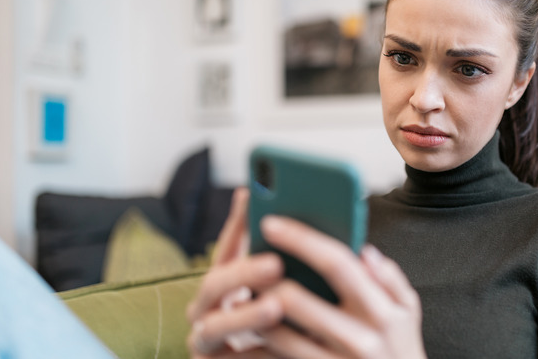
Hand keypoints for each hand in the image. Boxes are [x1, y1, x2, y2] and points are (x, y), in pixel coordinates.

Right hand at [186, 188, 285, 357]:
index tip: (252, 195)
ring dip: (244, 315)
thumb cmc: (288, 324)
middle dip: (244, 272)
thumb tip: (330, 230)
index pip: (229, 246)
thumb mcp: (295, 288)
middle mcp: (210, 306)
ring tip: (275, 306)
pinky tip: (271, 344)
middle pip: (216, 283)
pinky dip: (241, 354)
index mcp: (229, 280)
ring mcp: (206, 338)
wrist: (287, 357)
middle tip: (276, 263)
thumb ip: (299, 262)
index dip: (238, 222)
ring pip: (213, 325)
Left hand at [256, 216, 426, 358]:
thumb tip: (364, 249)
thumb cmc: (401, 346)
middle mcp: (358, 339)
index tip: (270, 222)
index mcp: (381, 311)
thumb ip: (389, 276)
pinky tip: (245, 333)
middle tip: (245, 262)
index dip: (300, 240)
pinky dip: (255, 346)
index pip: (336, 264)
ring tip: (241, 296)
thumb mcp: (408, 310)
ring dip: (252, 313)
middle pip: (295, 300)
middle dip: (263, 279)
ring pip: (276, 335)